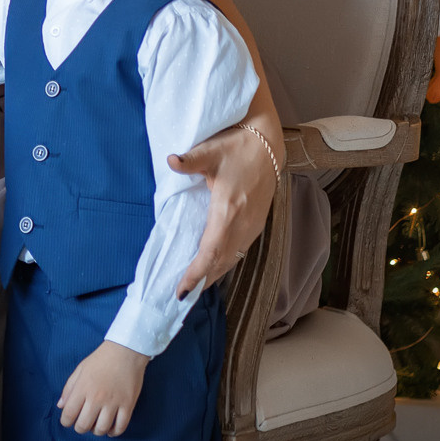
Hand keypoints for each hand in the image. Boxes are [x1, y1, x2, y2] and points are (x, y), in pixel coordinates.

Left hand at [58, 340, 147, 435]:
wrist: (125, 351)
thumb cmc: (100, 360)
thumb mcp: (80, 370)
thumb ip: (68, 388)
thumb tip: (60, 406)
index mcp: (82, 388)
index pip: (69, 414)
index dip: (66, 422)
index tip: (68, 421)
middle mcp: (96, 398)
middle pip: (84, 425)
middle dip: (80, 428)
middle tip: (82, 424)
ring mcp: (113, 402)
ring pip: (102, 429)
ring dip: (97, 432)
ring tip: (96, 426)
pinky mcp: (128, 405)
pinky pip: (121, 426)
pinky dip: (115, 432)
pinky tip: (111, 430)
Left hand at [170, 122, 277, 297]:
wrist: (268, 144)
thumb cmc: (237, 146)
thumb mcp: (211, 150)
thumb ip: (190, 160)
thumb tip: (171, 161)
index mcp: (229, 209)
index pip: (210, 251)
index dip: (196, 273)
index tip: (182, 290)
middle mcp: (243, 223)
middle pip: (221, 262)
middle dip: (202, 280)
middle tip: (182, 296)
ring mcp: (253, 225)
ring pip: (232, 259)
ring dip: (214, 274)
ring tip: (195, 288)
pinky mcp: (257, 223)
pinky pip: (240, 251)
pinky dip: (225, 263)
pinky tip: (215, 267)